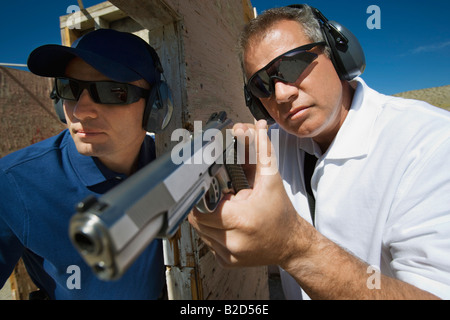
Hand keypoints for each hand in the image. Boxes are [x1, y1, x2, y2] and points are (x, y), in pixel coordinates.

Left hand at [189, 120, 312, 267]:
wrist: (292, 244)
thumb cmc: (281, 214)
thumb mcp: (271, 181)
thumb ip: (262, 152)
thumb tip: (257, 128)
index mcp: (241, 220)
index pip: (201, 208)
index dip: (204, 197)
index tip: (212, 191)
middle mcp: (233, 242)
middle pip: (198, 220)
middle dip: (205, 207)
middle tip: (220, 200)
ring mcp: (229, 255)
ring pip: (200, 232)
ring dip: (208, 220)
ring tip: (226, 212)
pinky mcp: (227, 262)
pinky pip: (208, 243)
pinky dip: (213, 233)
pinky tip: (228, 226)